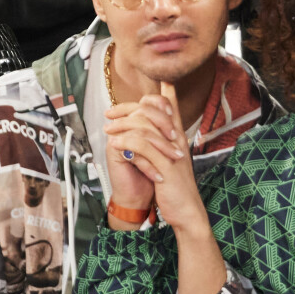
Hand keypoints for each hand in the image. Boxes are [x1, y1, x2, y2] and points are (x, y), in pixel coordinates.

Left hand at [105, 83, 208, 231]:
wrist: (186, 209)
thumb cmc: (175, 186)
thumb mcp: (167, 160)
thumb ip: (157, 144)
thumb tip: (142, 132)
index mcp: (177, 138)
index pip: (171, 108)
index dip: (163, 94)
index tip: (157, 83)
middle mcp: (176, 140)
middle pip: (154, 112)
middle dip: (128, 108)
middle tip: (110, 112)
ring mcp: (171, 152)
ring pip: (145, 127)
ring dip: (122, 126)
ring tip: (108, 130)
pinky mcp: (164, 166)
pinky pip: (143, 148)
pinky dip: (127, 143)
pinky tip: (114, 145)